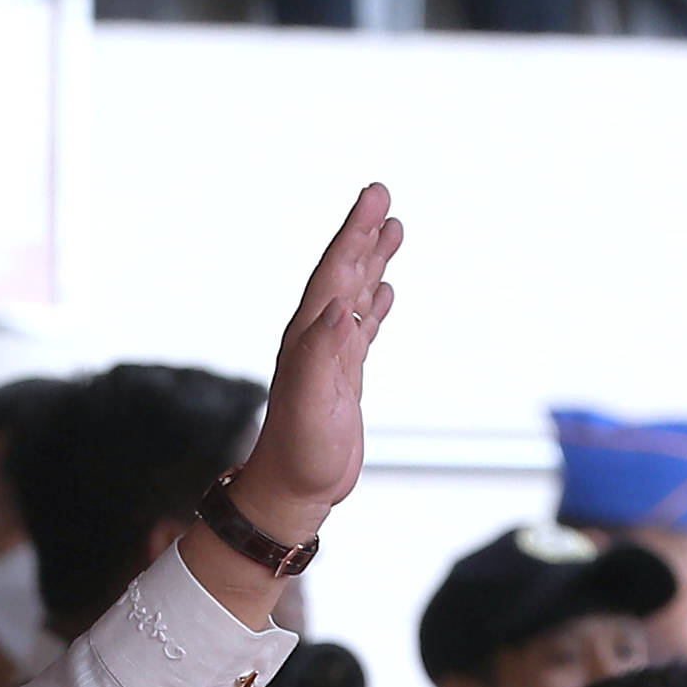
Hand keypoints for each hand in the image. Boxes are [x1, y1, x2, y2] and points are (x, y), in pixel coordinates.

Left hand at [228, 184, 402, 540]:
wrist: (293, 491)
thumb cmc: (299, 453)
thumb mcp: (309, 403)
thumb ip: (321, 355)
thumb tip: (339, 310)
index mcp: (308, 336)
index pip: (334, 271)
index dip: (354, 233)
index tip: (374, 198)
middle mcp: (317, 338)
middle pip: (344, 272)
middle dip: (364, 233)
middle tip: (383, 195)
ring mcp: (331, 357)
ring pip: (355, 295)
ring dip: (373, 261)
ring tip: (393, 229)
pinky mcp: (344, 377)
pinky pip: (362, 328)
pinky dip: (375, 304)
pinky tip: (385, 290)